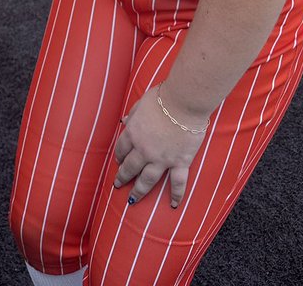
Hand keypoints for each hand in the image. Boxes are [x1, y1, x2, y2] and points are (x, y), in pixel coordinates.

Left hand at [113, 87, 209, 207]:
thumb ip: (134, 113)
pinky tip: (173, 206)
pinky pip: (177, 183)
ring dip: (139, 191)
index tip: (118, 161)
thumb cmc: (163, 97)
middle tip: (118, 184)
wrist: (184, 101)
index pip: (122, 148)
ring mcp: (162, 159)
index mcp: (134, 133)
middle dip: (123, 177)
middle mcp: (144, 149)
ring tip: (132, 200)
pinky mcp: (180, 162)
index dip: (119, 156)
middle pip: (130, 167)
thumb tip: (125, 121)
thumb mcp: (142, 102)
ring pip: (147, 180)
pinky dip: (176, 195)